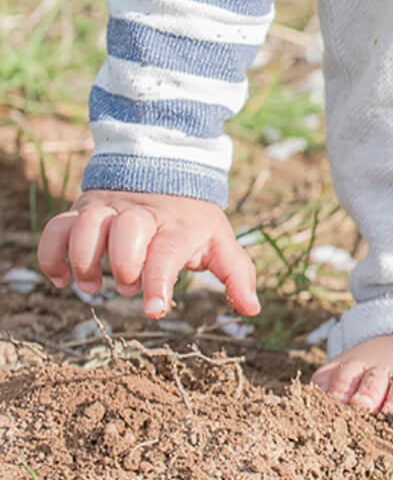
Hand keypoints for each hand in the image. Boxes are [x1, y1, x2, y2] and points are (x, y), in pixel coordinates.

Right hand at [37, 190, 259, 318]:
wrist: (165, 169)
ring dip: (85, 261)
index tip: (154, 310)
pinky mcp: (82, 209)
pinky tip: (62, 278)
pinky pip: (56, 228)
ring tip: (92, 285)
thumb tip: (253, 308)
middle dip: (124, 265)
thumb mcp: (220, 240)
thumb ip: (237, 273)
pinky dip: (52, 256)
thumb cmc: (192, 218)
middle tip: (127, 285)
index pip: (168, 251)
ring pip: (87, 226)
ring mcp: (109, 208)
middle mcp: (142, 213)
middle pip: (127, 231)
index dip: (159, 282)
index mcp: (179, 224)